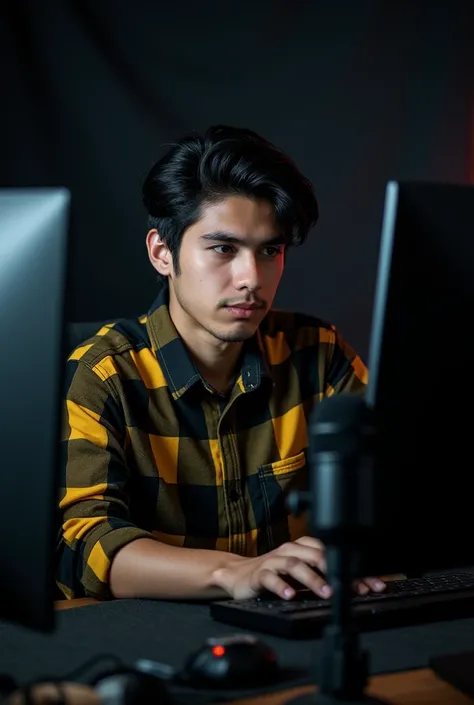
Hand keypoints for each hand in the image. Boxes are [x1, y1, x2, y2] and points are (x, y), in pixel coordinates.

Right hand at [213, 536, 385, 599]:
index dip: (352, 569)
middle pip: (315, 556)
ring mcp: (274, 561)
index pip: (332, 554)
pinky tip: (290, 595)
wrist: (238, 574)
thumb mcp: (302, 575)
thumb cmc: (275, 574)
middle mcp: (290, 551)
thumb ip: (324, 577)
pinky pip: (270, 577)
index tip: (370, 586)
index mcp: (303, 548)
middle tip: (350, 588)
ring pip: (295, 565)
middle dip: (335, 571)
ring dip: (312, 578)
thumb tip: (355, 587)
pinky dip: (282, 586)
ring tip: (326, 593)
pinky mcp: (259, 573)